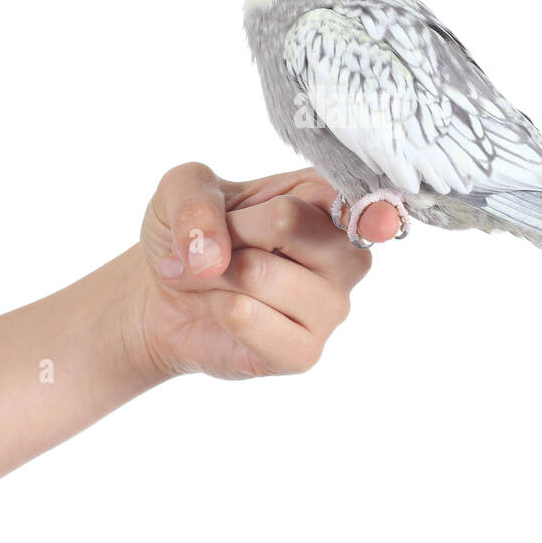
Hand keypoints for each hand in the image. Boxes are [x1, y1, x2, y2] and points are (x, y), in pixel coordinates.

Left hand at [127, 163, 400, 379]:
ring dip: (213, 272)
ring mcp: (331, 307)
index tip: (378, 221)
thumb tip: (213, 255)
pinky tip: (219, 309)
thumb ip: (194, 202)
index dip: (373, 211)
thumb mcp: (181, 190)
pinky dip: (217, 308)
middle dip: (230, 230)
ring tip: (207, 277)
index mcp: (329, 202)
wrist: (164, 297)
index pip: (351, 198)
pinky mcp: (305, 352)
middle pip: (290, 224)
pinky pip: (250, 319)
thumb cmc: (192, 234)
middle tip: (215, 243)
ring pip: (261, 273)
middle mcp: (345, 254)